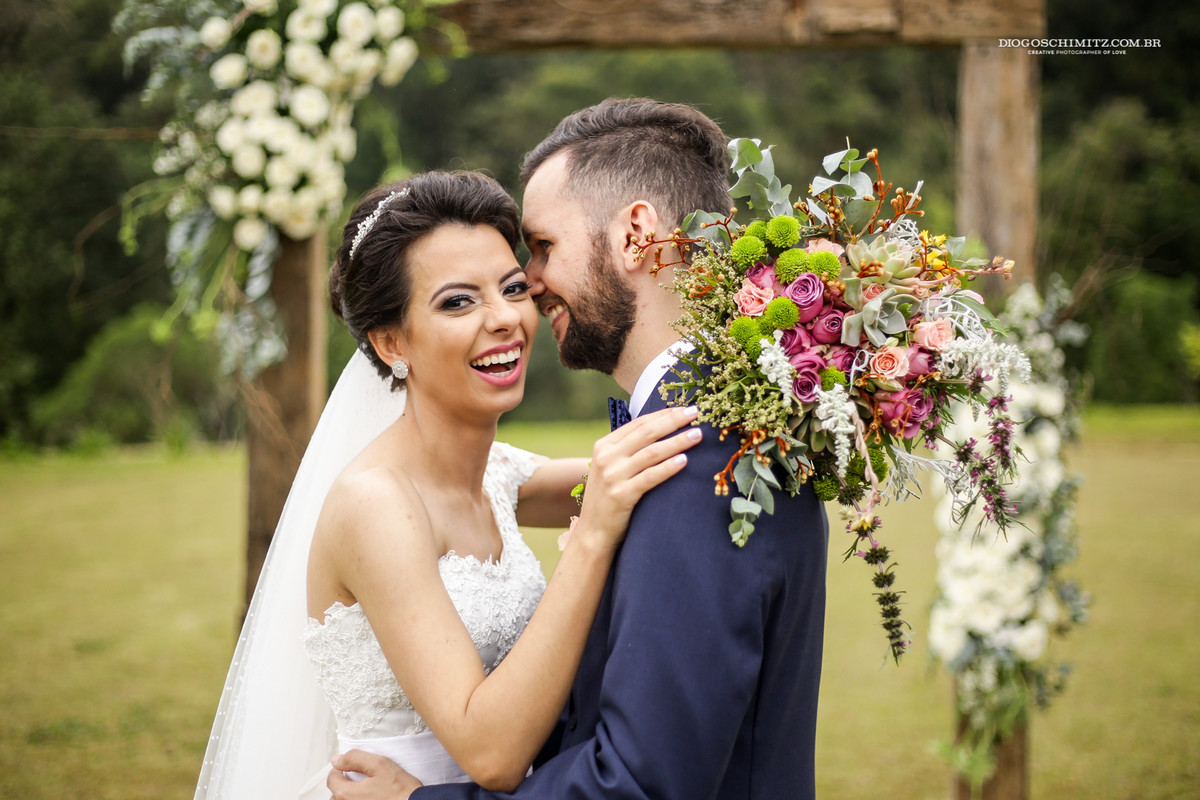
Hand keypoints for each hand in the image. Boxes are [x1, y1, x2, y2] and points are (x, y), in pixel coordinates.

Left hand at [327, 750, 422, 799]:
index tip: (352, 767)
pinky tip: (372, 798)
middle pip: (336, 793)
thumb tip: (337, 760)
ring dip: (351, 795)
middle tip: (362, 778)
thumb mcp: (379, 765)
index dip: (341, 768)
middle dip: (345, 783)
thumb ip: (355, 759)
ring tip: (367, 790)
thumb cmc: (400, 789)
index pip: (332, 778)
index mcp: (345, 794)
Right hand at [574, 405, 700, 549]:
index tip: (684, 409)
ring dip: (677, 442)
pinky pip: (650, 477)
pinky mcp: (622, 495)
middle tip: (696, 413)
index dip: (663, 415)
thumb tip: (659, 430)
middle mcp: (607, 457)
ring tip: (697, 435)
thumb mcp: (610, 468)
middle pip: (647, 433)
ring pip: (651, 453)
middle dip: (673, 421)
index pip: (638, 423)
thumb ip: (627, 450)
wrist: (593, 532)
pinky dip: (668, 468)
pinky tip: (684, 461)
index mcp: (604, 446)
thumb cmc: (608, 498)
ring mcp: (613, 476)